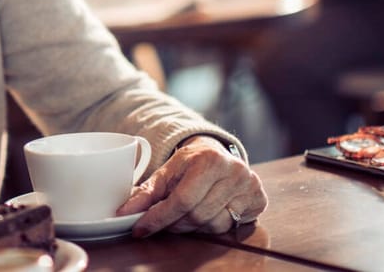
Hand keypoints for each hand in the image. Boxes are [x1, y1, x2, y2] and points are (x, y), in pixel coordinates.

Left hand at [115, 135, 266, 236]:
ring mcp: (250, 186)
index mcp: (209, 160)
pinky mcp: (259, 199)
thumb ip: (147, 192)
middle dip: (173, 223)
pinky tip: (205, 213)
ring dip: (192, 226)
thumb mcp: (167, 171)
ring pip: (213, 224)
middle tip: (162, 222)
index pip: (181, 199)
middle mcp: (234, 172)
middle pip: (196, 215)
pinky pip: (229, 226)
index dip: (158, 218)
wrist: (218, 154)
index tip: (140, 228)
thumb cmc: (191, 163)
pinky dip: (211, 225)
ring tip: (183, 215)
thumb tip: (125, 212)